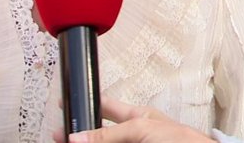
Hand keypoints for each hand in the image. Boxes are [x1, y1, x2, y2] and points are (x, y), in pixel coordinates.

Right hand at [53, 97, 215, 142]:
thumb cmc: (183, 140)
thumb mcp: (142, 130)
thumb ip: (109, 134)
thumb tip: (80, 136)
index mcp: (137, 117)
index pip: (105, 106)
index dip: (87, 104)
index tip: (67, 104)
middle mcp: (133, 134)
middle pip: (101, 133)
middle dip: (82, 133)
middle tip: (61, 136)